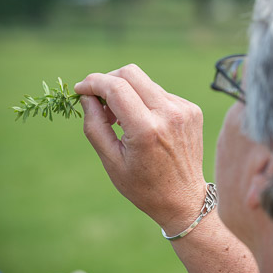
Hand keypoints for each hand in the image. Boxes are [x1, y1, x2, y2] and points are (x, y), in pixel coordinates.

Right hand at [74, 64, 206, 233]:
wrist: (184, 199)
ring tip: (120, 119)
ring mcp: (184, 109)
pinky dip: (145, 101)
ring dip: (127, 92)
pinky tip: (143, 123)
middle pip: (131, 73)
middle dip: (108, 80)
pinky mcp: (192, 110)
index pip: (116, 87)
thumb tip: (87, 96)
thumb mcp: (111, 161)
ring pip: (146, 82)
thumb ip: (95, 125)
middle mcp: (169, 113)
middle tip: (99, 101)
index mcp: (147, 129)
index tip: (80, 89)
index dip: (93, 83)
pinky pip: (160, 94)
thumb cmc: (143, 186)